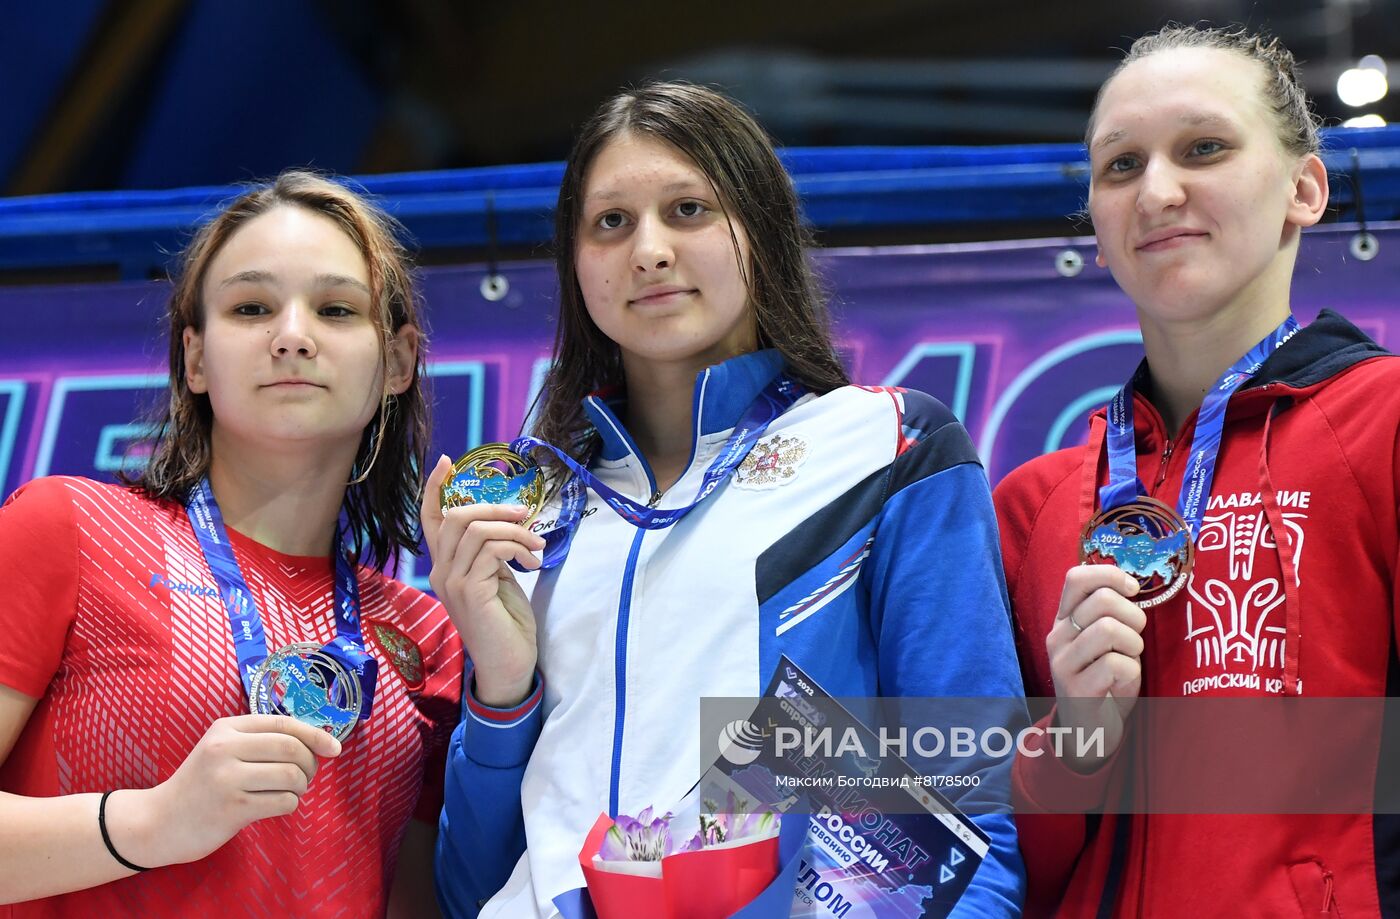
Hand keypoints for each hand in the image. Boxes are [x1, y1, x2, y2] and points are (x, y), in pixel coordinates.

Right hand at [111, 714, 340, 866]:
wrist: (157, 822)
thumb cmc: (200, 785)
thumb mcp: (222, 750)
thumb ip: (259, 741)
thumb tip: (316, 741)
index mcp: (226, 728)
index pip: (284, 724)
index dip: (316, 734)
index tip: (335, 748)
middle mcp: (225, 748)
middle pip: (293, 749)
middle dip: (310, 765)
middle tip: (303, 778)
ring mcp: (227, 779)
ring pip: (292, 776)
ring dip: (300, 788)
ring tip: (288, 793)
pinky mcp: (232, 809)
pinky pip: (284, 802)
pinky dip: (289, 805)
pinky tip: (274, 807)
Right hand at [422, 455, 541, 706]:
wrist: (509, 666)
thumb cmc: (507, 624)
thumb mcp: (499, 578)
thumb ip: (493, 552)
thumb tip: (509, 522)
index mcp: (445, 567)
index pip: (430, 520)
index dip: (434, 488)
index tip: (447, 462)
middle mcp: (441, 573)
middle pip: (455, 516)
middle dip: (495, 508)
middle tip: (527, 516)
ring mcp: (451, 582)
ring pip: (476, 529)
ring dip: (514, 530)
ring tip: (537, 545)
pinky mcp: (469, 591)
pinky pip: (491, 549)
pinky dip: (517, 546)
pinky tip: (532, 563)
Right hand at [1047, 565, 1144, 771]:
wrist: (1089, 731)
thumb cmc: (1105, 681)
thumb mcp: (1104, 642)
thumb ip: (1109, 614)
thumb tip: (1131, 585)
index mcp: (1063, 620)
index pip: (1076, 577)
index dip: (1110, 575)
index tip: (1132, 590)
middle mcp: (1057, 637)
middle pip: (1102, 601)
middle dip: (1134, 616)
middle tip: (1135, 636)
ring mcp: (1063, 663)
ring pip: (1109, 629)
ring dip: (1133, 644)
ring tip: (1129, 659)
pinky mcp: (1075, 689)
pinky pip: (1115, 665)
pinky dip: (1131, 673)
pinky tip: (1123, 683)